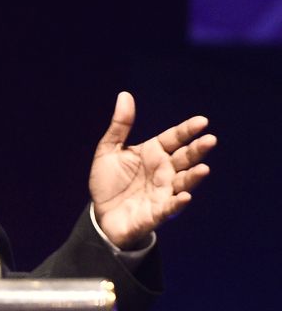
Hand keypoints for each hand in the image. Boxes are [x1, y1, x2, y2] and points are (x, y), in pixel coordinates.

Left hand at [90, 91, 216, 248]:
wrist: (101, 215)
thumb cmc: (108, 182)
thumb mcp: (108, 150)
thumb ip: (119, 126)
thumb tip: (125, 95)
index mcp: (153, 153)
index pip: (174, 138)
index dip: (187, 131)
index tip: (202, 121)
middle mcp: (163, 172)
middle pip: (184, 158)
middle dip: (197, 150)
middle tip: (210, 140)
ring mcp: (163, 192)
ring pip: (183, 183)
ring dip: (193, 177)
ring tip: (204, 168)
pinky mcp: (157, 213)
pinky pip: (169, 208)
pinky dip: (177, 203)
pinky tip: (185, 196)